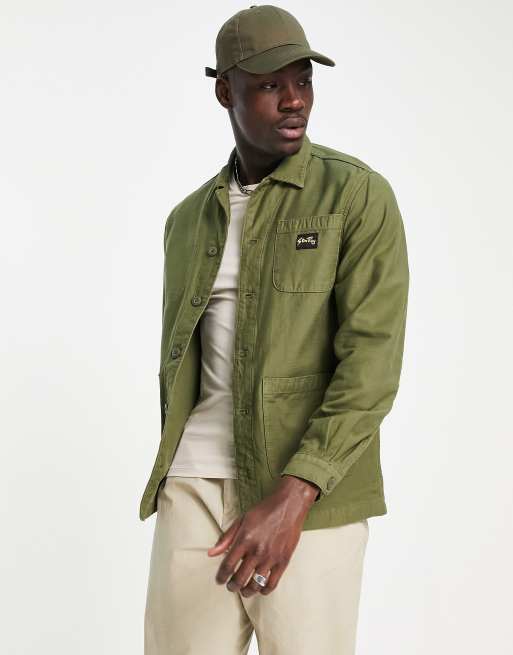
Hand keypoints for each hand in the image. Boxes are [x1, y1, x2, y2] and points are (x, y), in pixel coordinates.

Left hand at [207, 475, 319, 596]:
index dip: (221, 577)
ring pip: (255, 584)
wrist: (289, 506)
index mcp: (244, 539)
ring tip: (243, 590)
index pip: (227, 565)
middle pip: (239, 578)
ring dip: (246, 591)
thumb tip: (211, 553)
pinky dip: (264, 590)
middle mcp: (257, 550)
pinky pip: (272, 584)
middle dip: (232, 586)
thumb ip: (226, 538)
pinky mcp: (283, 561)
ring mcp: (271, 557)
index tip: (220, 580)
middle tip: (231, 587)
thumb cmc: (264, 511)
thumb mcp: (241, 520)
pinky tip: (259, 588)